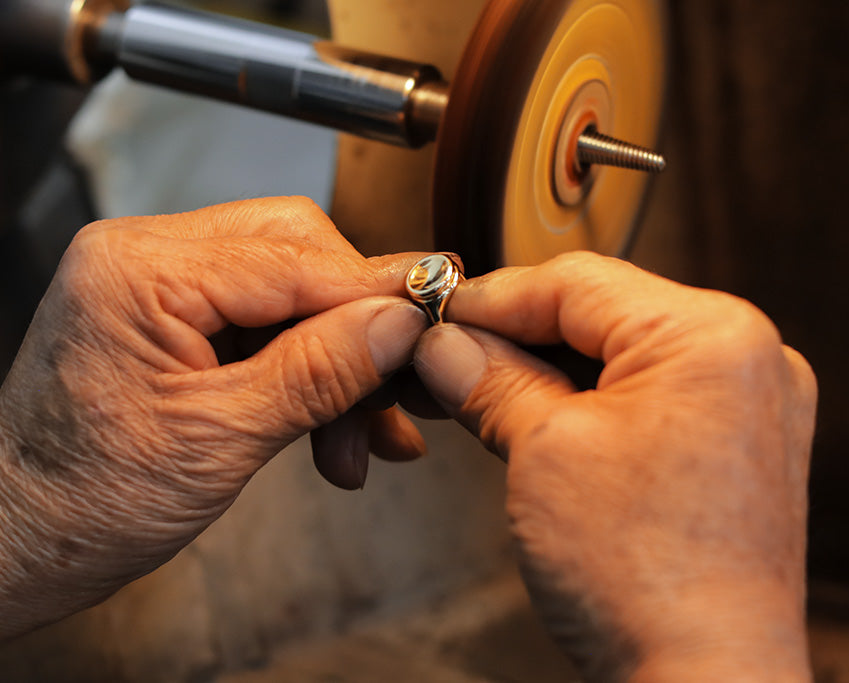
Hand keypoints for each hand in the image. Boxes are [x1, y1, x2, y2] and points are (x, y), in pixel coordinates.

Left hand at [0, 197, 428, 637]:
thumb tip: (400, 323)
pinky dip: (309, 376)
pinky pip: (268, 327)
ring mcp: (161, 288)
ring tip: (362, 441)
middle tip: (398, 391)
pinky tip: (335, 432)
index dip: (378, 293)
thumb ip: (319, 372)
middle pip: (300, 258)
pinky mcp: (174, 321)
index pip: (296, 258)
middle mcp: (148, 259)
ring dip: (339, 366)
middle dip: (357, 331)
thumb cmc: (80, 502)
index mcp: (142, 270)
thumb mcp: (220, 440)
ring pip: (293, 295)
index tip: (436, 322)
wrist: (18, 547)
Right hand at [413, 252, 816, 681]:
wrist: (703, 681)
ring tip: (481, 392)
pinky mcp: (740, 447)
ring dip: (549, 371)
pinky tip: (538, 418)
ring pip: (624, 355)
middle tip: (447, 359)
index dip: (492, 297)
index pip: (576, 282)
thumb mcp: (544, 451)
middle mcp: (749, 357)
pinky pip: (653, 396)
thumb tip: (446, 345)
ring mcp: (752, 404)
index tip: (437, 315)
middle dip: (518, 337)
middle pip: (604, 314)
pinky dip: (592, 402)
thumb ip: (491, 379)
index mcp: (713, 335)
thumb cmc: (644, 579)